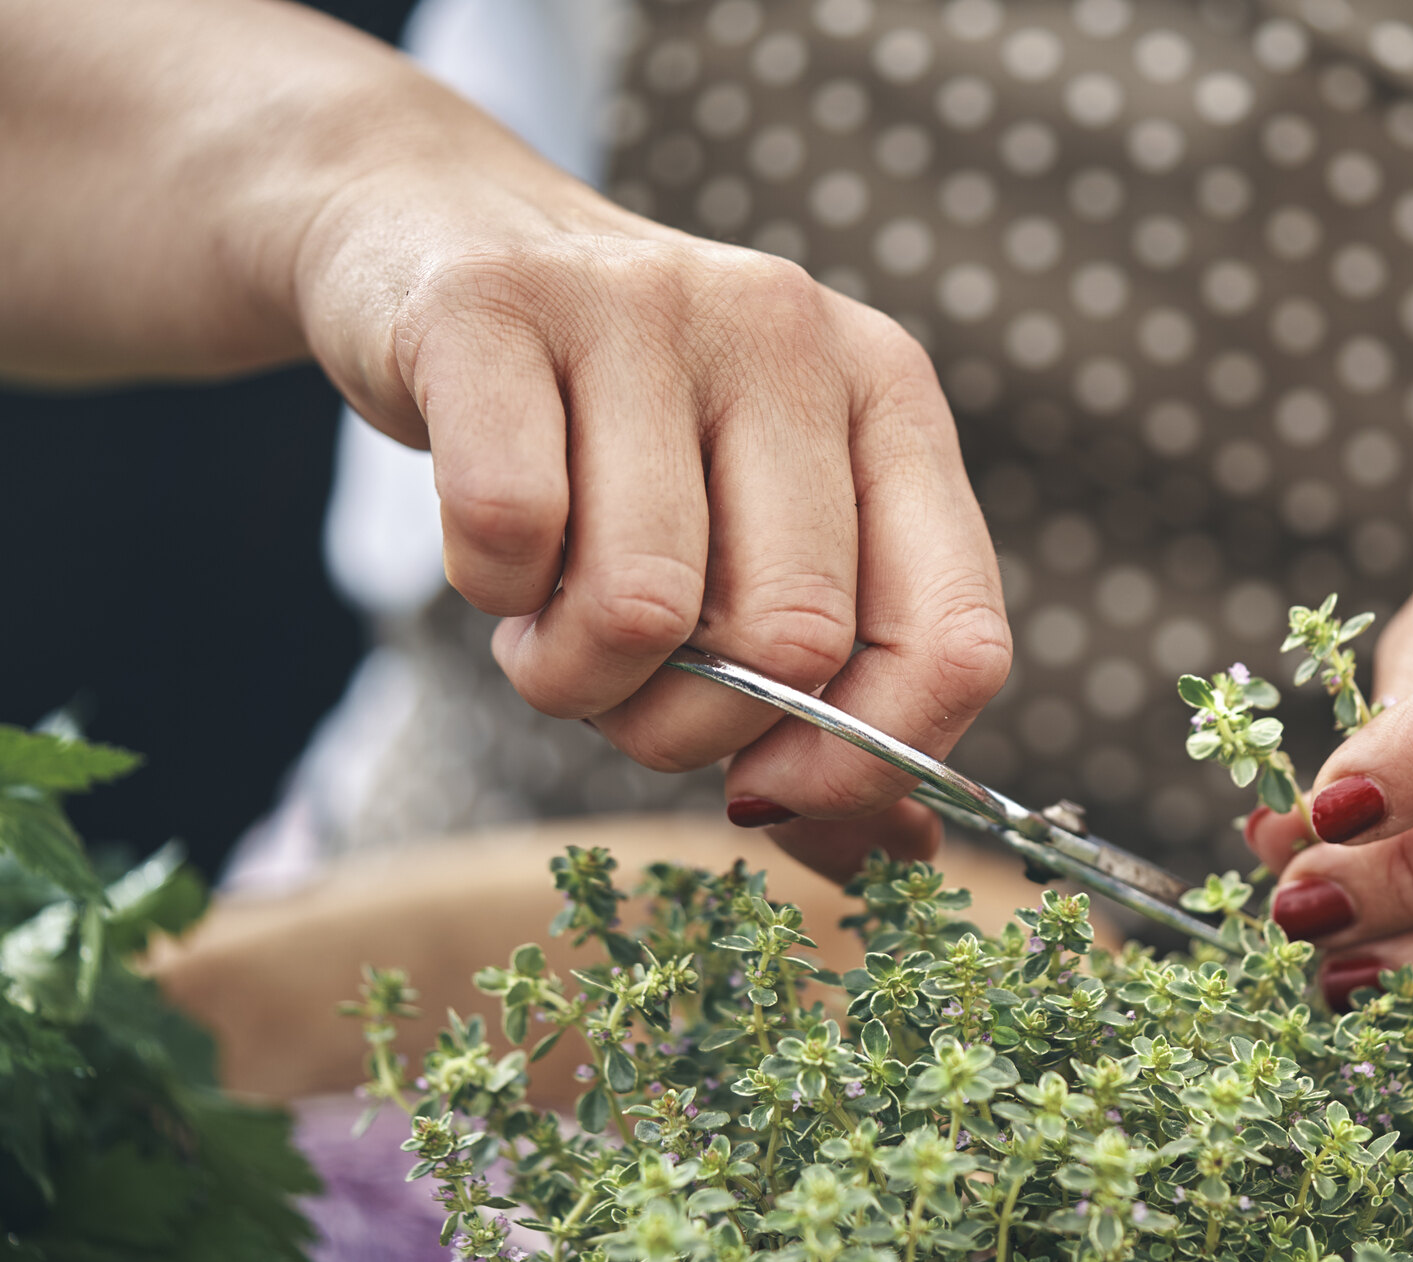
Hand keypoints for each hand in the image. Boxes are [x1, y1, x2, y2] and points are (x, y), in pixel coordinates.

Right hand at [291, 105, 1010, 852]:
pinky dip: (489, 595)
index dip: (867, 763)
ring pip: (642, 610)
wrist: (441, 235)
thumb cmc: (623, 436)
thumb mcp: (758, 536)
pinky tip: (494, 556)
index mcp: (891, 401)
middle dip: (686, 730)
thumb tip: (899, 858)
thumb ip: (837, 694)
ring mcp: (647, 307)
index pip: (955, 639)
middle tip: (625, 692)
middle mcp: (792, 336)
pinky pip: (511, 536)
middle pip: (791, 645)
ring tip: (547, 626)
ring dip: (573, 680)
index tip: (769, 793)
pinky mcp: (494, 308)